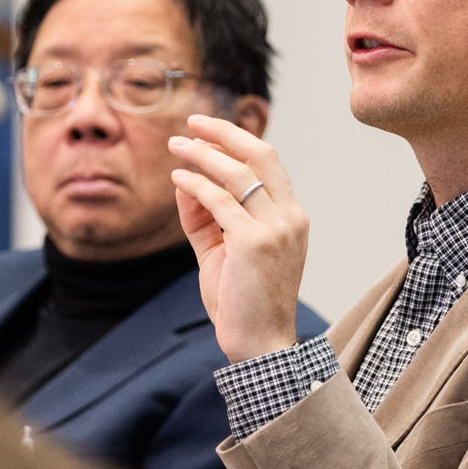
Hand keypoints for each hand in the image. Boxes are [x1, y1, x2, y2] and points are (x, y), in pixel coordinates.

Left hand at [169, 114, 308, 362]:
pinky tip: (178, 179)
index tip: (207, 130)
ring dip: (203, 154)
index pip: (269, 163)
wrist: (260, 346)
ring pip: (237, 173)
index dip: (237, 141)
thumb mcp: (224, 250)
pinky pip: (219, 200)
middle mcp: (290, 217)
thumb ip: (206, 216)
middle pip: (261, 154)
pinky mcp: (254, 242)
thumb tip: (185, 179)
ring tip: (175, 146)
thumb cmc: (243, 302)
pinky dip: (195, 185)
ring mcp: (275, 228)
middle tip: (193, 122)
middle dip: (225, 132)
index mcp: (291, 217)